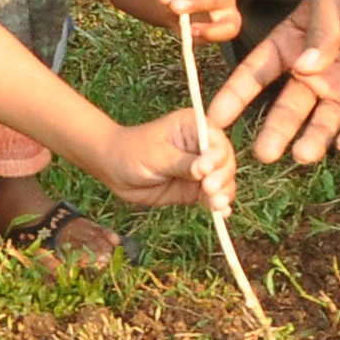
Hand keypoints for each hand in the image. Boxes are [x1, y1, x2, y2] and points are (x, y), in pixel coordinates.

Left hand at [77, 106, 233, 209]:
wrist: (114, 170)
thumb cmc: (132, 152)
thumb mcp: (157, 156)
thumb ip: (183, 164)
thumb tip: (206, 169)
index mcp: (194, 126)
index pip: (216, 139)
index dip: (217, 155)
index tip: (207, 170)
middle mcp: (202, 146)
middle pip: (225, 161)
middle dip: (222, 176)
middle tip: (210, 189)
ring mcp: (202, 169)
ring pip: (224, 180)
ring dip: (224, 193)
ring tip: (217, 205)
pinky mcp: (196, 188)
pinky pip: (213, 196)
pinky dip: (219, 205)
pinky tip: (221, 213)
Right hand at [205, 0, 339, 166]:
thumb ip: (321, 30)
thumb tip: (306, 69)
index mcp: (293, 43)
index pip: (258, 73)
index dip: (236, 96)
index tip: (214, 120)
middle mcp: (314, 72)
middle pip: (289, 108)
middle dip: (276, 132)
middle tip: (264, 154)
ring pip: (323, 123)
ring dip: (313, 141)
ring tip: (304, 155)